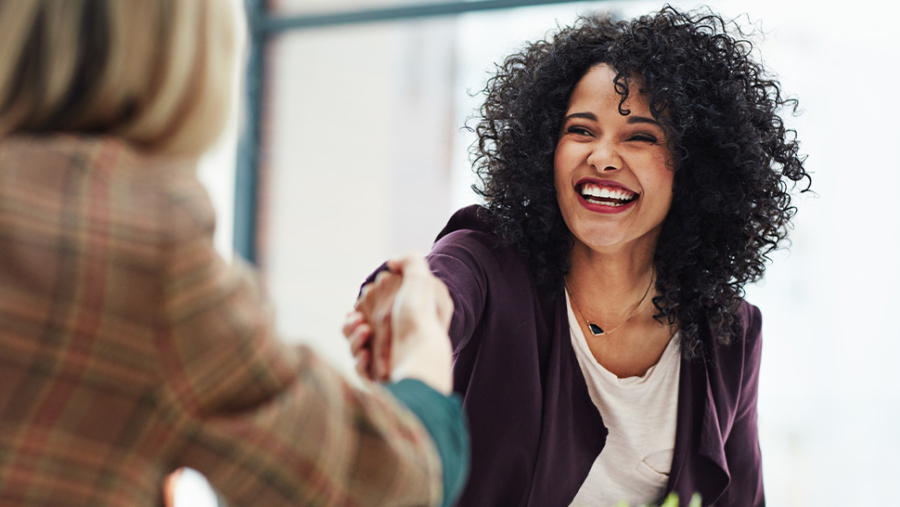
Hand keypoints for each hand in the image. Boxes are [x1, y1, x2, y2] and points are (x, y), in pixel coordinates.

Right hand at [343, 253, 453, 393]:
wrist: (421, 357)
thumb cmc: (420, 318)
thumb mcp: (421, 280)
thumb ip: (409, 262)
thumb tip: (392, 262)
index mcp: (404, 320)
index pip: (375, 311)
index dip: (364, 306)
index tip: (361, 304)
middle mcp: (397, 341)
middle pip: (360, 329)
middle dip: (353, 323)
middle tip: (359, 321)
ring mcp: (388, 360)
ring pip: (356, 348)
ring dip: (354, 338)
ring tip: (364, 332)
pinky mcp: (380, 378)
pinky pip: (360, 368)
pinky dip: (360, 360)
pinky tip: (366, 355)